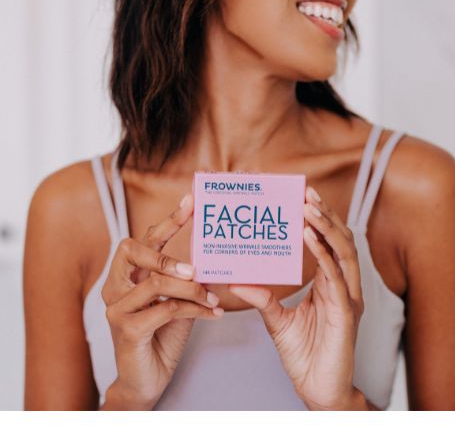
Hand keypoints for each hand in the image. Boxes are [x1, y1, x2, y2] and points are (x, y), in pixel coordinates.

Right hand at [101, 192, 223, 409]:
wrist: (146, 378)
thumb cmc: (162, 335)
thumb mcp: (176, 300)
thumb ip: (185, 280)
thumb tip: (212, 259)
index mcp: (127, 275)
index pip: (144, 239)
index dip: (167, 220)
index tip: (191, 202)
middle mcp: (115, 286)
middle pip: (132, 250)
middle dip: (165, 253)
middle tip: (195, 268)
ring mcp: (117, 308)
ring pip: (155, 283)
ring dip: (191, 288)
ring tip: (213, 297)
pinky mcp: (127, 329)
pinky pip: (166, 309)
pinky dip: (194, 309)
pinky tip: (213, 313)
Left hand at [228, 185, 367, 409]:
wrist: (317, 389)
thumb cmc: (304, 354)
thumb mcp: (277, 320)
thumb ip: (263, 298)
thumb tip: (238, 280)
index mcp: (330, 285)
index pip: (329, 245)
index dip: (320, 221)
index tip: (304, 198)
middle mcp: (343, 286)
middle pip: (341, 242)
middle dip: (326, 216)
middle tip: (308, 194)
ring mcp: (347, 298)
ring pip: (344, 253)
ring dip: (326, 227)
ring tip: (309, 208)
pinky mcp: (345, 312)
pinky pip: (337, 277)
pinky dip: (324, 254)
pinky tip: (310, 237)